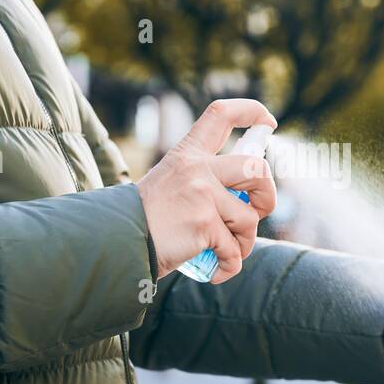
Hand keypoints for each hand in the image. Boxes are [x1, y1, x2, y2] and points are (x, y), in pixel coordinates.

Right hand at [136, 99, 277, 282]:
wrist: (115, 241)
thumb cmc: (145, 219)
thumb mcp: (170, 183)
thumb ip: (202, 181)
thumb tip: (246, 200)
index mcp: (187, 153)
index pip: (221, 115)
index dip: (252, 111)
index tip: (267, 122)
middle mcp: (197, 168)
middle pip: (256, 169)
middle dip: (267, 196)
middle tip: (256, 212)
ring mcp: (202, 195)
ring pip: (250, 218)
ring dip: (245, 242)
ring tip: (229, 252)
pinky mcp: (204, 225)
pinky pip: (234, 251)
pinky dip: (230, 266)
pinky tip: (218, 271)